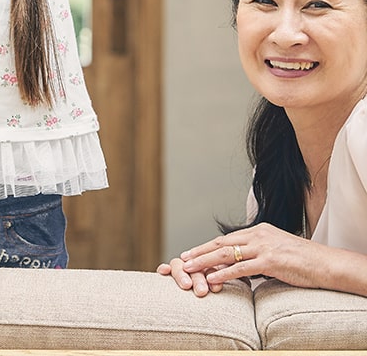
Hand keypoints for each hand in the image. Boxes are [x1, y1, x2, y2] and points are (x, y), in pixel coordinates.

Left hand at [158, 222, 322, 296]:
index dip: (206, 246)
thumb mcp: (276, 251)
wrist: (326, 263)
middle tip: (182, 259)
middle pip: (221, 243)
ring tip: (190, 268)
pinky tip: (212, 278)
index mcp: (258, 231)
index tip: (191, 253)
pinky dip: (224, 273)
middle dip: (199, 252)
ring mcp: (263, 247)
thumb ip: (258, 254)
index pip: (226, 239)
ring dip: (205, 261)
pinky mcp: (270, 261)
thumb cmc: (303, 261)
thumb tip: (243, 264)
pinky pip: (242, 268)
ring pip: (226, 253)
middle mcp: (257, 235)